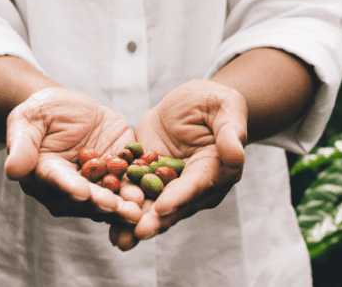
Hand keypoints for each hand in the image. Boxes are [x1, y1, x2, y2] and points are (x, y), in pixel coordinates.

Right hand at [4, 87, 142, 224]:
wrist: (68, 108)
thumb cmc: (42, 111)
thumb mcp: (29, 119)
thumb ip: (23, 144)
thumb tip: (12, 170)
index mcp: (45, 176)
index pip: (58, 183)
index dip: (70, 188)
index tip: (82, 193)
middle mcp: (70, 188)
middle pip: (87, 198)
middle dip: (105, 203)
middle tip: (121, 208)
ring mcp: (95, 184)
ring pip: (111, 198)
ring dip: (126, 205)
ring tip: (141, 207)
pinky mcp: (118, 174)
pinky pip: (130, 183)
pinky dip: (142, 188)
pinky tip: (157, 190)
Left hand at [109, 80, 247, 249]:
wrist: (192, 101)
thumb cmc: (214, 102)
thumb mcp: (226, 107)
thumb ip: (230, 132)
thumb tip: (236, 155)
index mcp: (216, 170)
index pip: (196, 186)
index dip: (179, 198)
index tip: (162, 208)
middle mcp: (195, 186)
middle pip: (175, 205)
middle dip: (156, 221)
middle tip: (137, 233)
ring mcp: (172, 185)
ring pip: (154, 207)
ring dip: (137, 223)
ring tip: (120, 239)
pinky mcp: (150, 178)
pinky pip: (137, 193)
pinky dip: (123, 207)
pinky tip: (105, 219)